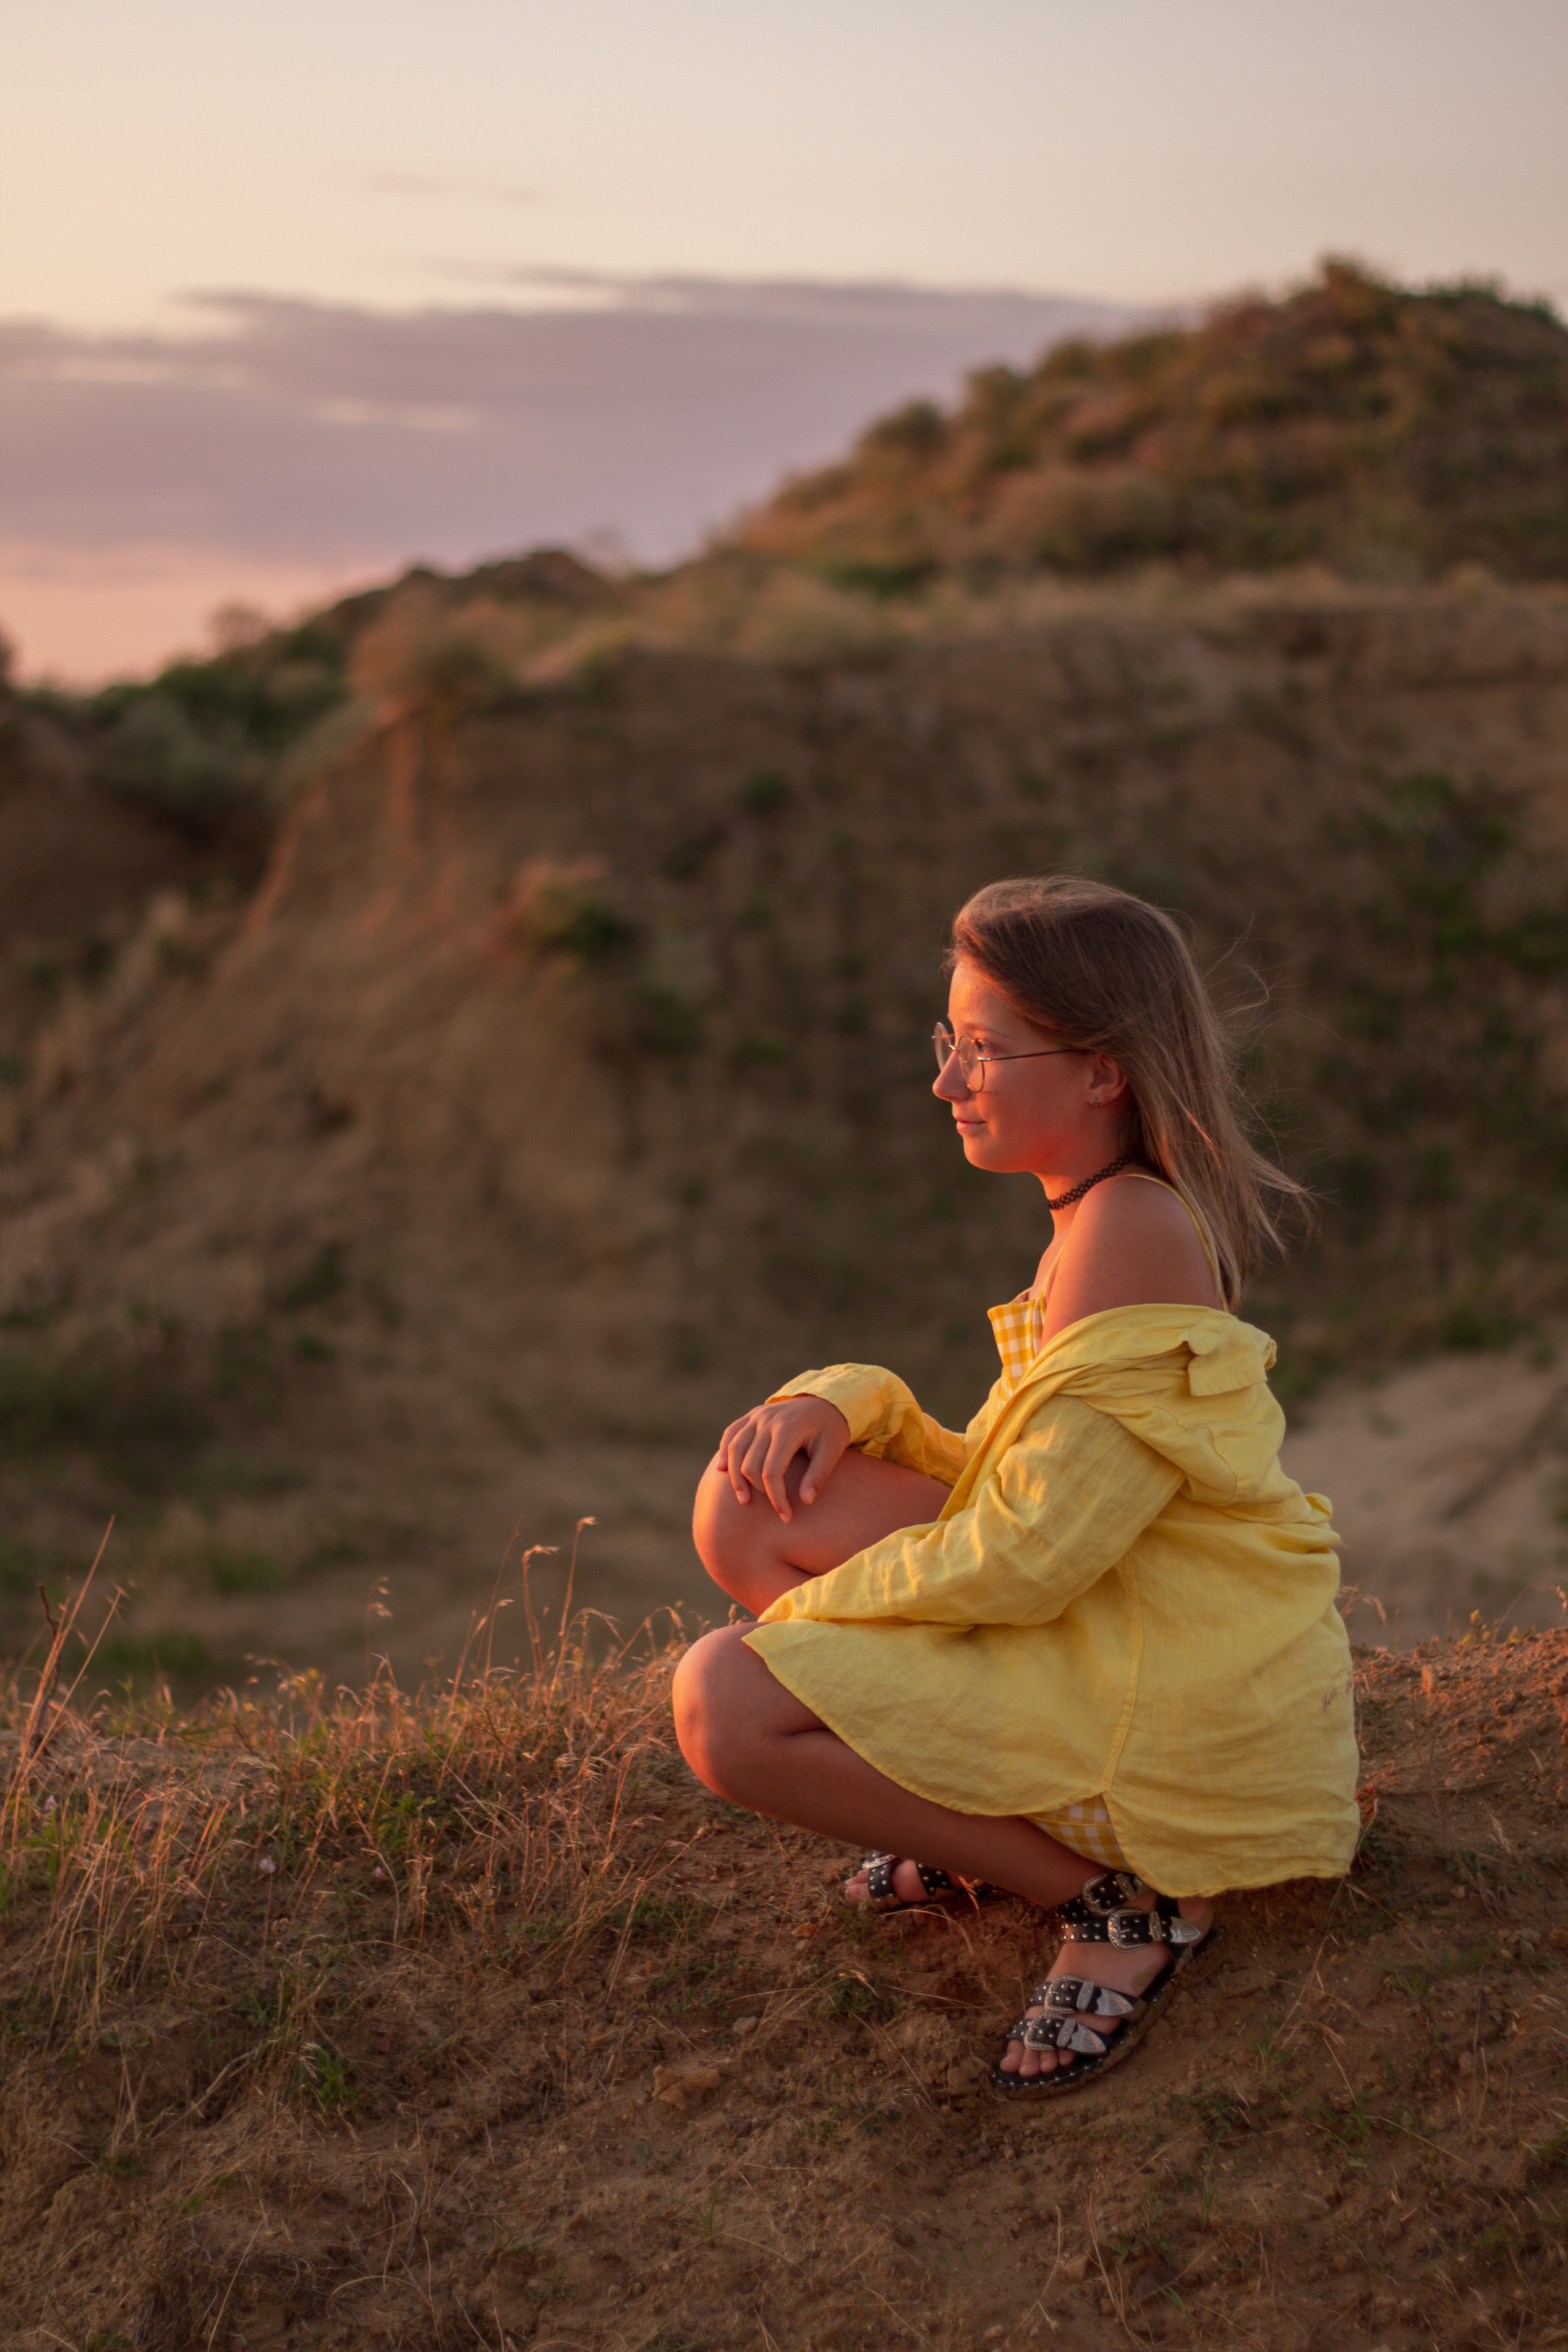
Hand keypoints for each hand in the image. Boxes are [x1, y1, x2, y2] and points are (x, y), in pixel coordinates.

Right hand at [715, 1394, 850, 1521]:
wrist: (825, 1399)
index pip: (772, 1471)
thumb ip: (819, 1475)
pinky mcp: (752, 1415)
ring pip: (735, 1450)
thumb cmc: (831, 1428)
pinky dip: (724, 1452)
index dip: (776, 1497)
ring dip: (736, 1478)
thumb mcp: (833, 1450)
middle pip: (750, 1464)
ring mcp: (757, 1416)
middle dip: (760, 1492)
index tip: (786, 1516)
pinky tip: (722, 1470)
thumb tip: (805, 1502)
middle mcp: (767, 1420)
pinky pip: (731, 1434)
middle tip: (775, 1509)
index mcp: (788, 1429)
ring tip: (743, 1500)